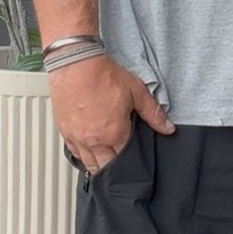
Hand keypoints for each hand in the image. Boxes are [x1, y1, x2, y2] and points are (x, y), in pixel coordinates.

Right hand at [49, 53, 173, 171]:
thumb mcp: (136, 92)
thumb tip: (167, 128)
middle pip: (105, 166)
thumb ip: (153, 113)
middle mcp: (94, 140)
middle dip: (114, 169)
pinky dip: (81, 156)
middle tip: (120, 168)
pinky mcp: (64, 130)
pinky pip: (73, 152)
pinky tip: (87, 154)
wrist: (75, 64)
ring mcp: (77, 137)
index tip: (133, 163)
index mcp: (114, 134)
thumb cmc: (102, 75)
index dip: (131, 162)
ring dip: (97, 166)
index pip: (124, 159)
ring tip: (105, 166)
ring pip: (88, 163)